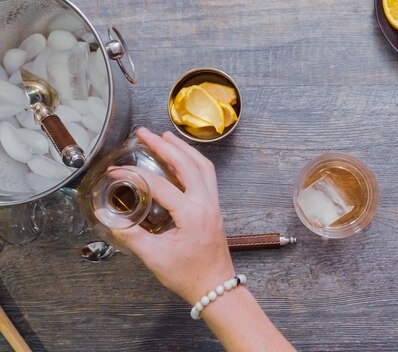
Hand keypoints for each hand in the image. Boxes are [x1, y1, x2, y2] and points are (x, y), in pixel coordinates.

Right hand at [110, 127, 233, 303]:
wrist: (216, 288)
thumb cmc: (188, 275)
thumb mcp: (154, 257)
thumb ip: (130, 235)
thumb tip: (107, 218)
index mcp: (191, 213)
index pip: (159, 184)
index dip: (134, 174)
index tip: (115, 170)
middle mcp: (206, 203)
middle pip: (187, 163)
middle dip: (165, 145)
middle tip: (144, 132)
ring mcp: (213, 204)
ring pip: (202, 166)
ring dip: (184, 149)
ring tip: (165, 136)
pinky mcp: (214, 208)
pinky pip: (207, 176)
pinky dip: (194, 162)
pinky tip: (181, 160)